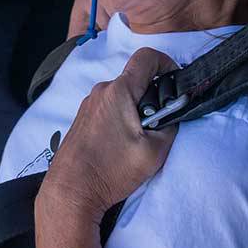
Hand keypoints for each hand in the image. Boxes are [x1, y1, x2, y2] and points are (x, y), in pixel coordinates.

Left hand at [40, 48, 179, 222]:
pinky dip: (121, 118)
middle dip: (152, 96)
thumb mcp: (154, 151)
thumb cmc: (110, 171)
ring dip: (136, 110)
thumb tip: (172, 115)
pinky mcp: (83, 118)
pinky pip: (108, 107)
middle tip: (160, 122)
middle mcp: (101, 92)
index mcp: (118, 92)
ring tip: (139, 140)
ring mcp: (89, 105)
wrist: (71, 190)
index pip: (146, 57)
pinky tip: (122, 145)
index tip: (175, 80)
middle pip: (134, 79)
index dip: (167, 63)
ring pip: (121, 96)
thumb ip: (170, 125)